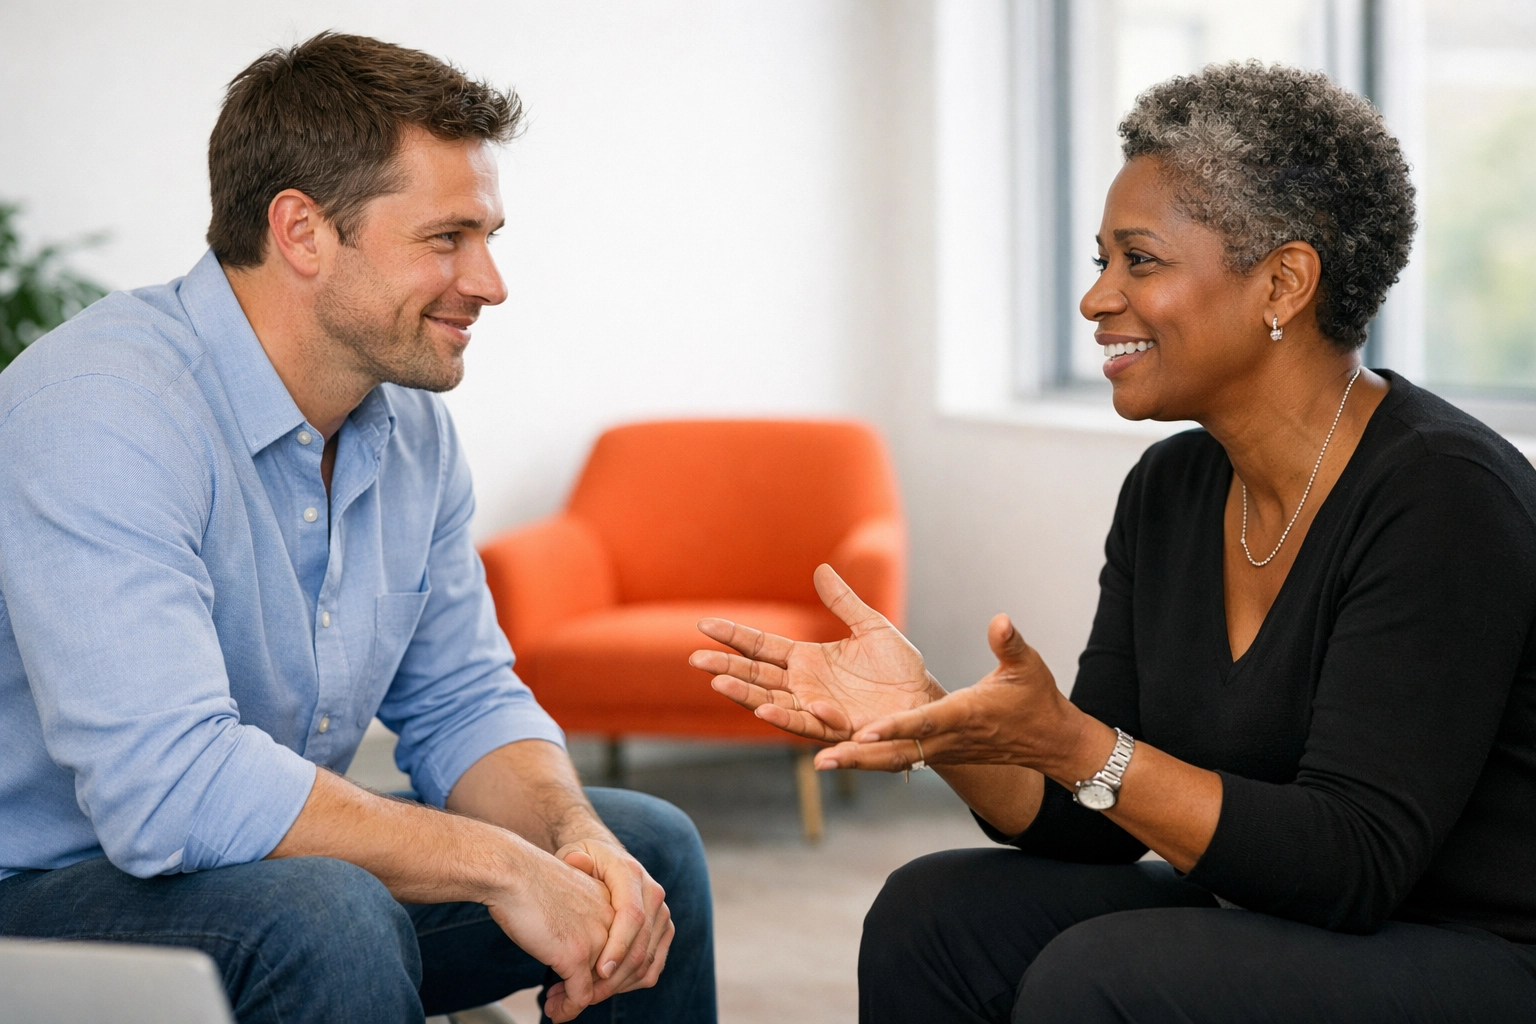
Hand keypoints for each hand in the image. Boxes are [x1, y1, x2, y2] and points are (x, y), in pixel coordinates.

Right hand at [482, 843, 615, 1022]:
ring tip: (554, 1006)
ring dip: (575, 1002)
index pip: (619, 948)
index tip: (578, 979)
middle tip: (565, 999)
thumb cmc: (529, 880)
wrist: (512, 872)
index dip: (600, 970)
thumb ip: (578, 916)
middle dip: (591, 990)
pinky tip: (553, 1010)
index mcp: (611, 904)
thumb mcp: (567, 897)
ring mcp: (598, 939)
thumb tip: (571, 941)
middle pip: (614, 970)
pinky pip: (580, 996)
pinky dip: (567, 1009)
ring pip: (599, 987)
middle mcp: (612, 921)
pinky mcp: (578, 956)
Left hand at [553, 837, 673, 1007]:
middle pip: (641, 946)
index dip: (617, 947)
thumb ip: (574, 860)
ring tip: (583, 995)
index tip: (597, 972)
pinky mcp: (664, 932)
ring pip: (647, 962)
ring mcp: (662, 915)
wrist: (607, 858)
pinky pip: (652, 968)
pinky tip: (602, 989)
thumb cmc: (586, 859)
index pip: (632, 915)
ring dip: (617, 986)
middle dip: (612, 978)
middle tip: (581, 995)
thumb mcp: (575, 852)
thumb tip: (577, 861)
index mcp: (631, 874)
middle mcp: (653, 894)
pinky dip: (628, 984)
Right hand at [690, 564, 944, 743]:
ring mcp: (814, 707)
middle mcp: (803, 684)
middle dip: (726, 667)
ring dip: (745, 694)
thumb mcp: (871, 627)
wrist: (924, 701)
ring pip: (770, 701)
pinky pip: (803, 723)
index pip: (761, 646)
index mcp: (807, 659)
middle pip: (756, 674)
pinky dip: (783, 718)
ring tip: (719, 683)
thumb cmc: (899, 668)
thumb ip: (844, 602)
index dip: (733, 635)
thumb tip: (821, 568)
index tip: (704, 624)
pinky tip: (764, 710)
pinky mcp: (833, 728)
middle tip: (695, 658)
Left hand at [816, 614, 1093, 778]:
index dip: (896, 727)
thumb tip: (1000, 619)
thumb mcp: (1027, 666)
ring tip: (819, 764)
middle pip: (899, 754)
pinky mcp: (938, 752)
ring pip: (894, 761)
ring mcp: (941, 750)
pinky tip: (840, 754)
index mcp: (965, 715)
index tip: (865, 731)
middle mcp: (948, 739)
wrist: (1047, 742)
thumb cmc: (1036, 699)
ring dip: (858, 762)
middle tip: (821, 762)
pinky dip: (870, 759)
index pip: (926, 723)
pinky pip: (899, 758)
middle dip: (861, 758)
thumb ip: (1010, 643)